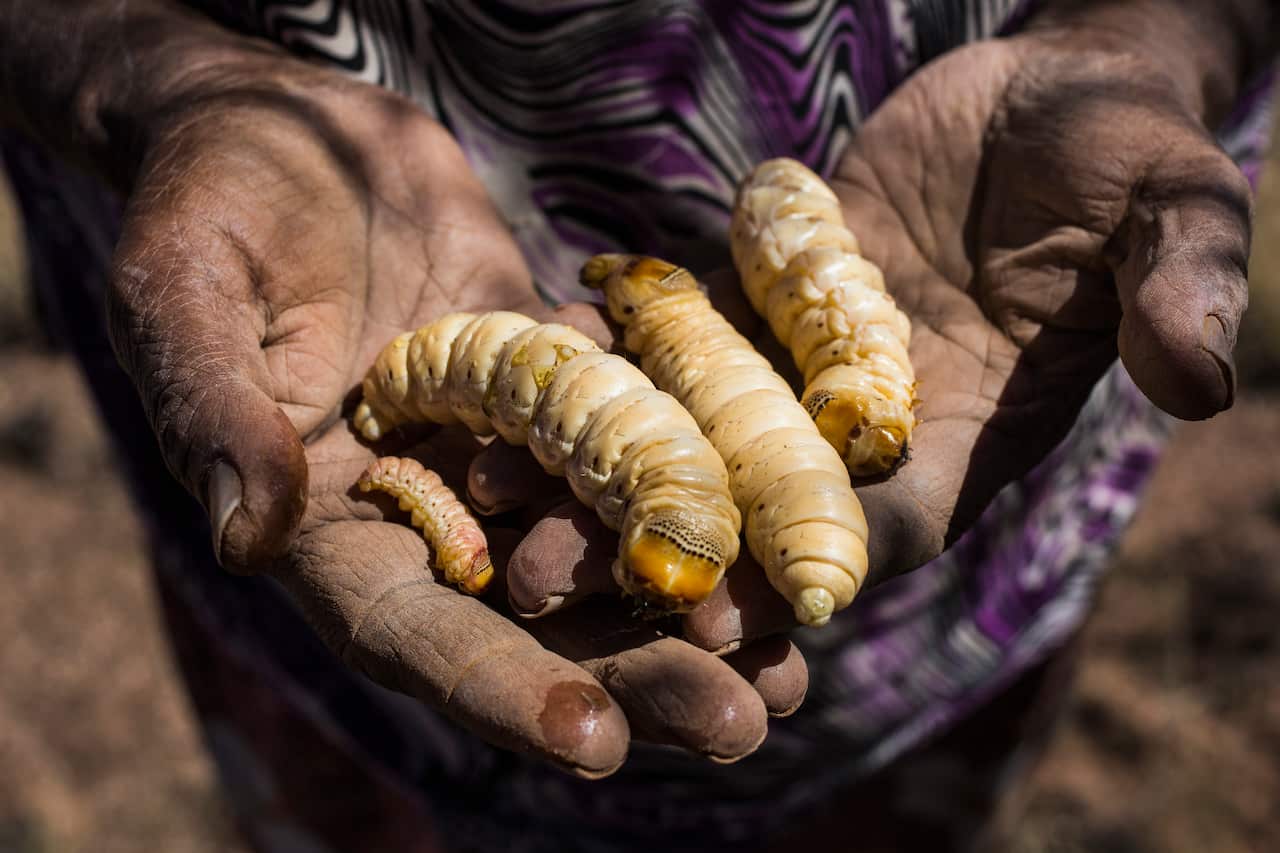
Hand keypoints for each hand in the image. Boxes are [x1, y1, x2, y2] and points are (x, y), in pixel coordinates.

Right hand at [106, 50, 802, 775]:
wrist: (288, 126)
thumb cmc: (210, 202)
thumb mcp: (186, 293)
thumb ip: (216, 411)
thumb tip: (248, 538)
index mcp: (328, 526)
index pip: (413, 634)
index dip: (499, 690)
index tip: (589, 743)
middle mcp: (428, 512)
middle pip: (538, 623)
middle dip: (635, 677)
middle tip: (744, 721)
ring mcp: (503, 453)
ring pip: (607, 552)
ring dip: (694, 609)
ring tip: (792, 672)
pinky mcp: (560, 387)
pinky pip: (641, 442)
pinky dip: (707, 490)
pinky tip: (786, 530)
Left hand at [504, 14, 1254, 650]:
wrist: (1046, 92)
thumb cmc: (1121, 150)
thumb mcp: (1167, 205)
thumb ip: (1174, 286)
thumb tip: (1208, 380)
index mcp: (963, 440)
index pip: (873, 533)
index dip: (792, 571)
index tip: (706, 606)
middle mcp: (863, 428)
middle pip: (745, 508)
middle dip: (651, 545)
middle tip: (538, 575)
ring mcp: (794, 368)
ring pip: (680, 434)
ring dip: (587, 465)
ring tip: (482, 487)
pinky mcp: (746, 305)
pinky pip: (660, 342)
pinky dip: (590, 360)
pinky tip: (503, 373)